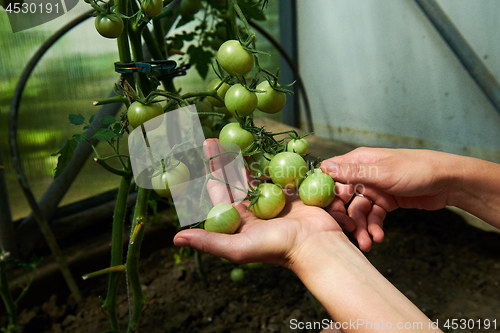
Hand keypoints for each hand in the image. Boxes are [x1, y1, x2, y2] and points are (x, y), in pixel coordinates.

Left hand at [173, 139, 348, 266]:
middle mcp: (252, 210)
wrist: (315, 246)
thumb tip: (175, 238)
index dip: (210, 171)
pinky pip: (276, 174)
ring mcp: (271, 201)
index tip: (203, 151)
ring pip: (254, 174)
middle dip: (221, 159)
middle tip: (211, 138)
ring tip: (233, 139)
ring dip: (242, 158)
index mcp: (238, 220)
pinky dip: (268, 162)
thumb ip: (209, 242)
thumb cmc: (276, 248)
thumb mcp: (238, 247)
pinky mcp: (289, 194)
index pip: (219, 191)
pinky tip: (260, 148)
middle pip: (233, 179)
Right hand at [321, 147, 452, 250]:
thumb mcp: (383, 173)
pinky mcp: (385, 202)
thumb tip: (324, 167)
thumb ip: (353, 172)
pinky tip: (378, 237)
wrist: (448, 182)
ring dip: (360, 228)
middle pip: (342, 197)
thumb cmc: (417, 169)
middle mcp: (363, 175)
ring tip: (367, 243)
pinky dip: (374, 228)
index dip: (325, 193)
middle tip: (347, 231)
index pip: (331, 176)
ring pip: (358, 211)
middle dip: (344, 216)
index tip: (322, 212)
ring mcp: (374, 189)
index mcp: (359, 161)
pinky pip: (373, 217)